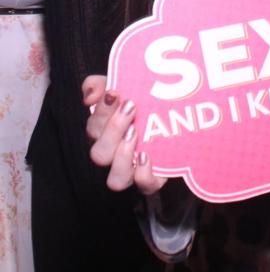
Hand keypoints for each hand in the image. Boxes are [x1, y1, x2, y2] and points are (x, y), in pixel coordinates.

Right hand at [82, 74, 165, 194]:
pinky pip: (144, 186)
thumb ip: (99, 84)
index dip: (101, 111)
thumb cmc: (144, 101)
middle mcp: (114, 154)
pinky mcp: (152, 179)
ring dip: (122, 155)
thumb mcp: (123, 84)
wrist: (177, 118)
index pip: (93, 127)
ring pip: (115, 179)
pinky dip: (143, 175)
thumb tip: (89, 96)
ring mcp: (132, 169)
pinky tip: (147, 156)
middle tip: (131, 106)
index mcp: (104, 133)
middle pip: (100, 154)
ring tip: (135, 133)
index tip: (114, 92)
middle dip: (113, 129)